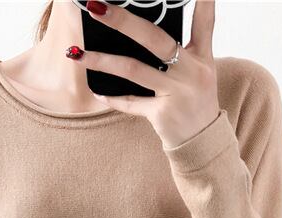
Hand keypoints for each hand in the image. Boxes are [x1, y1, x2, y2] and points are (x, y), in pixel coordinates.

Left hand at [66, 0, 220, 148]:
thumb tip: (180, 11)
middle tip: (98, 8)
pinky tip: (97, 91)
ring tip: (77, 53)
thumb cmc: (197, 100)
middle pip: (155, 41)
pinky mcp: (161, 115)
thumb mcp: (203, 68)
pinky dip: (113, 98)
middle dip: (124, 22)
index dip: (201, 3)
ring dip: (102, 61)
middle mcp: (190, 74)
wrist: (202, 140)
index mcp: (201, 58)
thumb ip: (194, 39)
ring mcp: (175, 95)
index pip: (204, 23)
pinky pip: (131, 103)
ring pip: (134, 70)